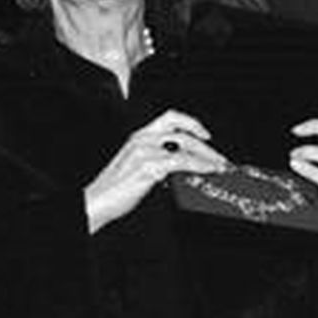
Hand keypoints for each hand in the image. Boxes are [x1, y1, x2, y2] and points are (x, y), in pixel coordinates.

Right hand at [84, 110, 228, 232]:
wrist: (98, 201)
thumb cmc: (115, 188)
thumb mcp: (138, 167)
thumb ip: (158, 161)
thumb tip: (184, 166)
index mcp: (140, 136)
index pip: (170, 117)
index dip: (191, 122)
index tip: (205, 133)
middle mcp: (143, 139)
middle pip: (183, 133)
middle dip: (206, 146)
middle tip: (220, 158)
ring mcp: (145, 152)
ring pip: (185, 146)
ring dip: (207, 156)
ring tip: (219, 166)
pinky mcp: (148, 166)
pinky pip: (180, 162)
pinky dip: (198, 165)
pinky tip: (206, 171)